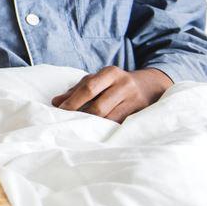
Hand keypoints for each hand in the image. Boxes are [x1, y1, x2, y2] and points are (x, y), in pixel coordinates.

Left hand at [51, 66, 172, 122]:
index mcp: (110, 73)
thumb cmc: (115, 84)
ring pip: (109, 118)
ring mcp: (134, 100)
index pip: (88, 88)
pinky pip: (119, 124)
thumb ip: (77, 89)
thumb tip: (55, 102)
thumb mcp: (98, 80)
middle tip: (67, 123)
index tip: (59, 111)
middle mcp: (123, 84)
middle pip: (98, 106)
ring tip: (79, 129)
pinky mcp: (140, 114)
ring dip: (92, 125)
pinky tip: (95, 133)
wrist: (151, 86)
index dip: (72, 101)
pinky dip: (105, 129)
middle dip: (81, 116)